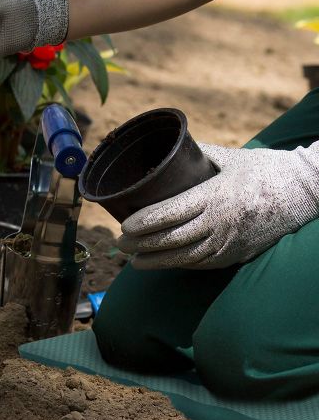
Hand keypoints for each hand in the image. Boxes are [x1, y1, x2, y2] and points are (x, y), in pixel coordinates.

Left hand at [118, 143, 318, 269]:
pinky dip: (181, 265)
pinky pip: (205, 264)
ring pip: (187, 258)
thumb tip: (165, 153)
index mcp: (215, 196)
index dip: (145, 222)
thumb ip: (196, 157)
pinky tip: (165, 263)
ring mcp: (231, 242)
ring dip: (157, 261)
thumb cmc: (263, 168)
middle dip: (142, 244)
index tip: (124, 226)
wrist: (306, 191)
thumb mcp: (228, 158)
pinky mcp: (239, 254)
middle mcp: (221, 222)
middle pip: (173, 239)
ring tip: (134, 261)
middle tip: (120, 244)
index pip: (171, 213)